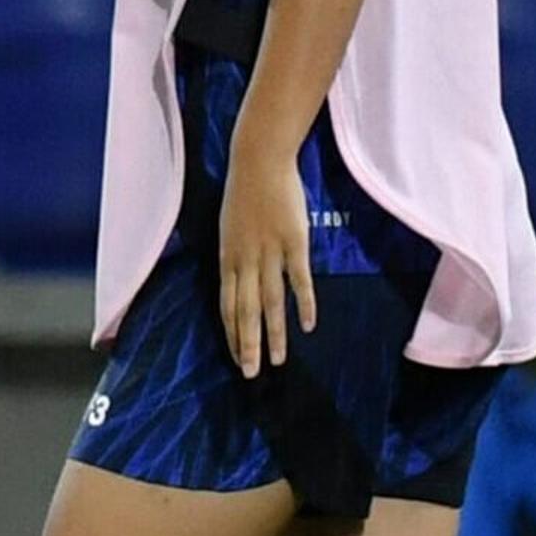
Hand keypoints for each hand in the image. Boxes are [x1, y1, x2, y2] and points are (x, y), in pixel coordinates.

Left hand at [217, 149, 315, 378]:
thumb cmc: (245, 192)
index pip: (227, 307)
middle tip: (253, 373)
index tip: (238, 359)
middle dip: (248, 345)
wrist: (259, 162)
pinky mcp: (294, 242)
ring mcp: (270, 253)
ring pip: (270, 302)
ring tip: (278, 359)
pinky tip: (307, 325)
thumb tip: (242, 279)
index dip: (233, 335)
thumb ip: (238, 256)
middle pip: (246, 311)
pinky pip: (298, 279)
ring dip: (274, 333)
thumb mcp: (231, 228)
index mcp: (228, 259)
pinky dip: (303, 303)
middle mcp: (245, 261)